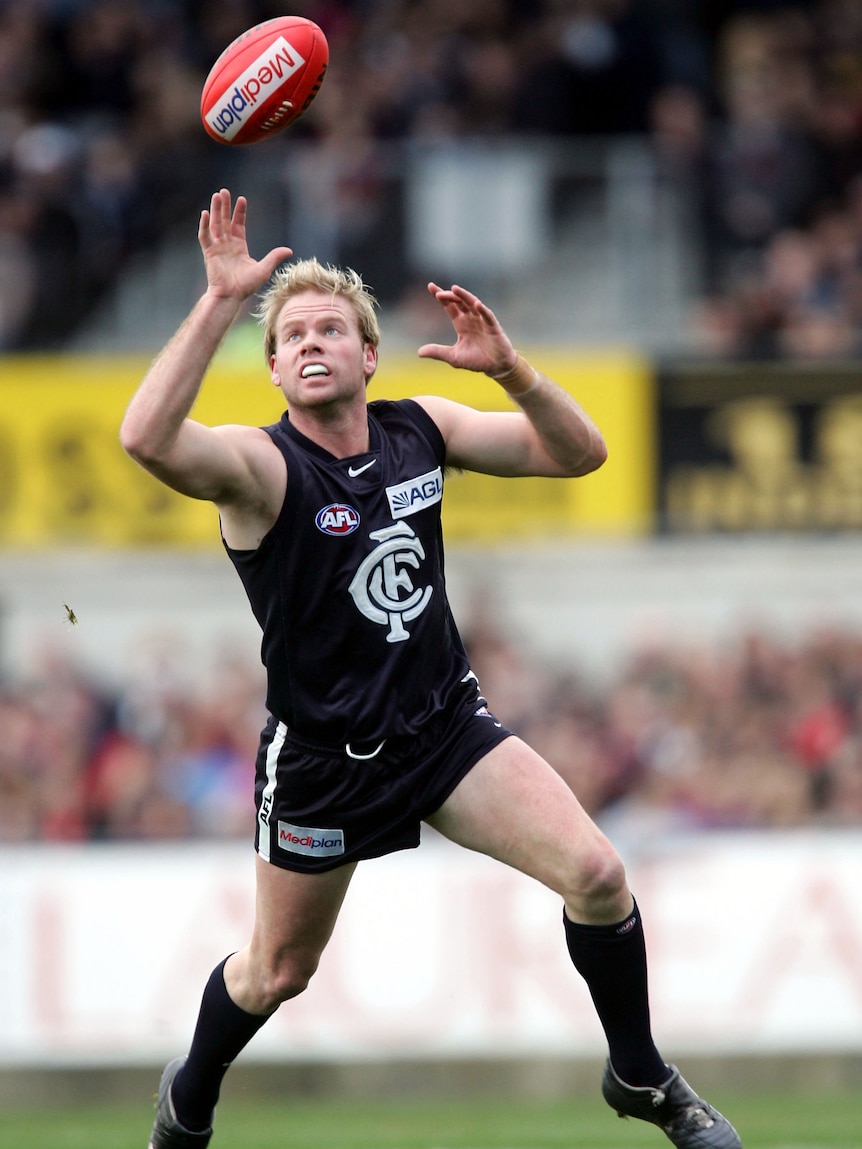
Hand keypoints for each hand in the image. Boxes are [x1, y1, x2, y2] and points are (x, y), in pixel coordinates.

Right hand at [198, 188, 291, 302]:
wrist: (231, 296)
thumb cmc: (246, 285)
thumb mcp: (264, 269)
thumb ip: (274, 257)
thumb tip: (289, 250)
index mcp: (239, 247)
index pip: (238, 225)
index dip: (239, 212)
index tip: (242, 199)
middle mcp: (227, 245)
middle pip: (225, 221)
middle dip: (224, 206)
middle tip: (224, 191)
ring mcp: (217, 248)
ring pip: (215, 225)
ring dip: (215, 210)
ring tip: (216, 196)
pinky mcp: (209, 253)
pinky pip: (205, 236)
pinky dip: (204, 225)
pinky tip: (205, 213)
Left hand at [417, 282, 516, 375]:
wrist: (495, 367)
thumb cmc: (476, 360)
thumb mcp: (453, 357)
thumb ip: (438, 352)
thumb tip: (419, 353)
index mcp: (460, 323)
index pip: (449, 306)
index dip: (441, 297)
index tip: (431, 286)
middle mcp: (471, 318)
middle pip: (459, 302)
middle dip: (449, 296)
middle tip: (438, 293)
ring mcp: (482, 321)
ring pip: (473, 304)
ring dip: (464, 296)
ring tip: (455, 289)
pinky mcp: (493, 327)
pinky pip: (488, 316)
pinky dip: (483, 310)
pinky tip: (477, 304)